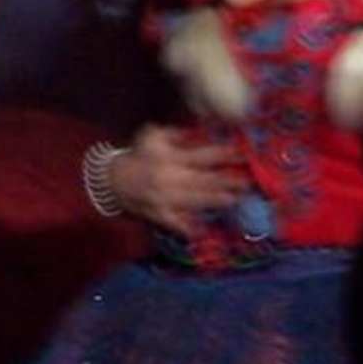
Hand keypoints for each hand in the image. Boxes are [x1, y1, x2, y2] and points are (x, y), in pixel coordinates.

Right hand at [108, 124, 249, 238]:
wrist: (114, 180)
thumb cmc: (138, 154)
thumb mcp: (152, 135)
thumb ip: (174, 134)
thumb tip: (197, 133)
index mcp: (170, 157)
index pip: (201, 156)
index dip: (222, 155)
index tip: (241, 154)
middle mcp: (170, 178)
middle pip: (204, 180)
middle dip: (227, 181)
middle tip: (248, 181)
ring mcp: (165, 199)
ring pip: (195, 200)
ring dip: (217, 200)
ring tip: (236, 199)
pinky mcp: (159, 215)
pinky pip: (176, 223)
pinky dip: (188, 227)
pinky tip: (203, 230)